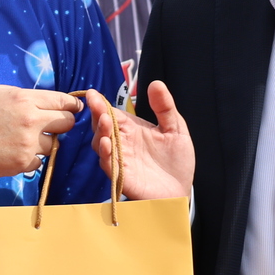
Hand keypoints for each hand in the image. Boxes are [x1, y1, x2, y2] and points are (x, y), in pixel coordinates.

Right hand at [0, 85, 83, 178]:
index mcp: (24, 99)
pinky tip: (16, 152)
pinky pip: (39, 161)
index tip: (74, 108)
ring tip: (25, 140)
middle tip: (52, 125)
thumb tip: (34, 98)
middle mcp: (32, 120)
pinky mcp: (23, 162)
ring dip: (44, 142)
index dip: (71, 105)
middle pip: (66, 122)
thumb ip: (18, 93)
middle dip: (62, 123)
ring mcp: (29, 143)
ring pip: (53, 143)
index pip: (63, 100)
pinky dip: (31, 158)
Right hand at [82, 83, 193, 199]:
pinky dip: (105, 153)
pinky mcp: (121, 176)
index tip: (93, 93)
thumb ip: (165, 107)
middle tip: (96, 103)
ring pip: (100, 143)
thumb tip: (155, 83)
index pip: (112, 113)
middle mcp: (122, 143)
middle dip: (97, 114)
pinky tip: (107, 143)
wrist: (181, 191)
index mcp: (132, 129)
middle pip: (102, 126)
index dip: (101, 103)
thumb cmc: (177, 162)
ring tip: (105, 121)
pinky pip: (108, 164)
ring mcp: (120, 160)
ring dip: (100, 132)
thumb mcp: (176, 129)